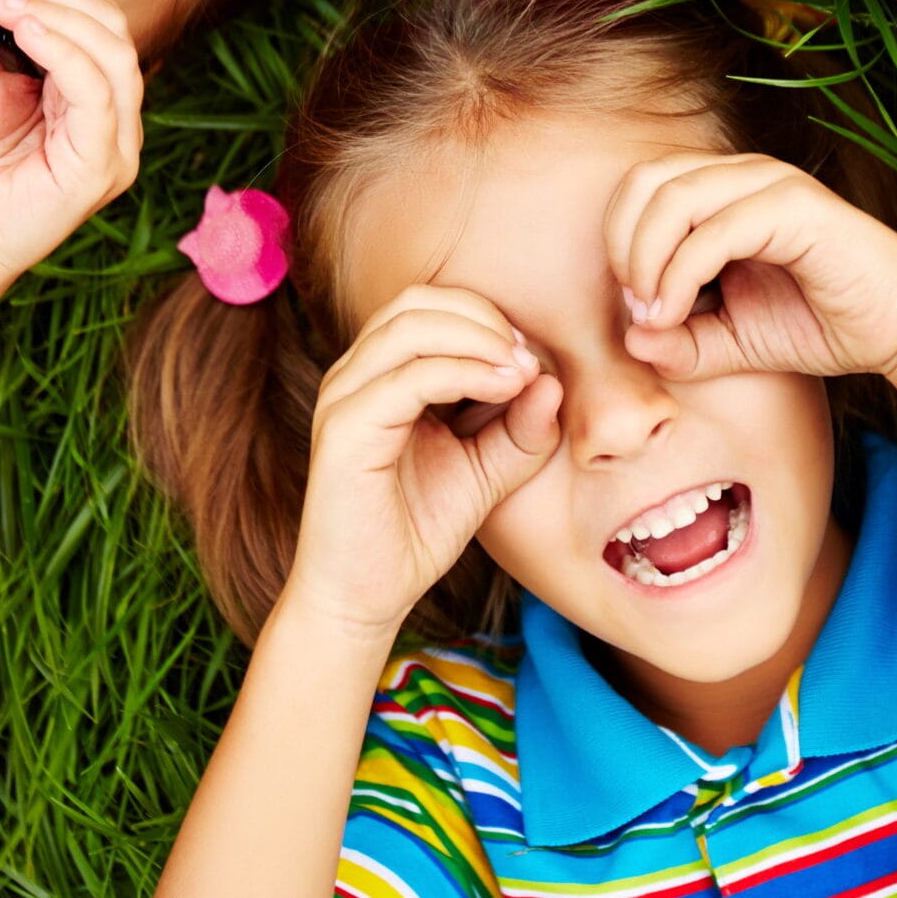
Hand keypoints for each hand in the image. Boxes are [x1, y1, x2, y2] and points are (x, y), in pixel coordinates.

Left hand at [0, 0, 143, 288]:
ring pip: (113, 54)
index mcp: (90, 95)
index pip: (93, 18)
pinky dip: (65, 52)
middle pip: (111, 26)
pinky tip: (23, 28)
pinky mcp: (100, 170)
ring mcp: (115, 146)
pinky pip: (98, 96)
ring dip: (58, 13)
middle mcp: (114, 119)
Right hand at [284, 287, 563, 639]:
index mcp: (379, 375)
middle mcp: (354, 375)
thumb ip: (520, 430)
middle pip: (418, 301)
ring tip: (521, 371)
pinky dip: (464, 371)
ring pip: (411, 325)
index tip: (533, 359)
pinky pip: (409, 377)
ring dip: (478, 338)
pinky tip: (503, 388)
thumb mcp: (486, 472)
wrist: (366, 596)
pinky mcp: (346, 429)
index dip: (487, 319)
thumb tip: (552, 381)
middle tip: (528, 357)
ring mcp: (344, 397)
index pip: (430, 306)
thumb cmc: (416, 530)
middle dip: (483, 317)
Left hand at [605, 152, 896, 387]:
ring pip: (673, 195)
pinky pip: (715, 229)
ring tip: (654, 312)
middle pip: (646, 180)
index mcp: (724, 191)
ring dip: (645, 258)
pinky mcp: (796, 207)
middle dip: (621, 244)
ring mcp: (771, 184)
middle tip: (636, 305)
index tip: (633, 307)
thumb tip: (630, 340)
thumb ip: (681, 342)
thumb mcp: (733, 342)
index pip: (641, 187)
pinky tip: (676, 313)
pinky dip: (680, 272)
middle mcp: (744, 175)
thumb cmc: (821, 325)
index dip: (617, 241)